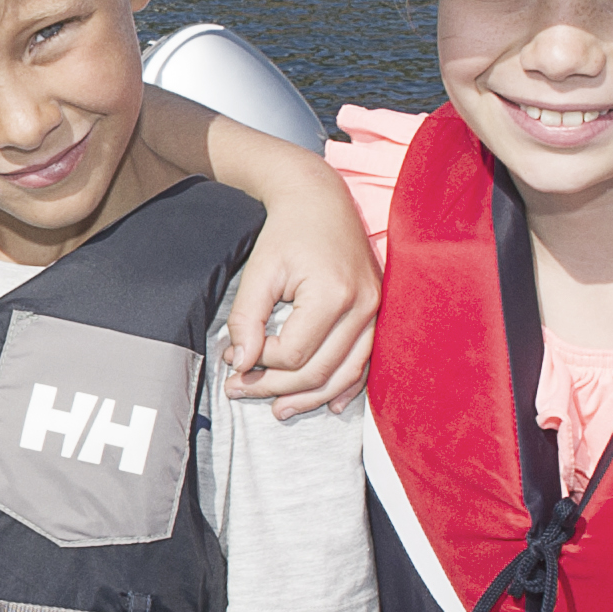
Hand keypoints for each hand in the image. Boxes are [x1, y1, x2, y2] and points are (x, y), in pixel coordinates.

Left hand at [225, 187, 378, 414]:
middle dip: (276, 387)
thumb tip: (242, 364)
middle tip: (240, 390)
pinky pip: (366, 361)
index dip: (260, 362)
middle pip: (319, 370)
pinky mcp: (379, 313)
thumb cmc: (286, 233)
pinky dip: (345, 386)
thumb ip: (247, 319)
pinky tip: (327, 404)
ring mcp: (377, 310)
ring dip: (310, 397)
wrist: (320, 200)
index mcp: (334, 294)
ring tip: (278, 410)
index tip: (234, 357)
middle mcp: (363, 306)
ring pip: (345, 374)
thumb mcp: (258, 272)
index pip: (294, 353)